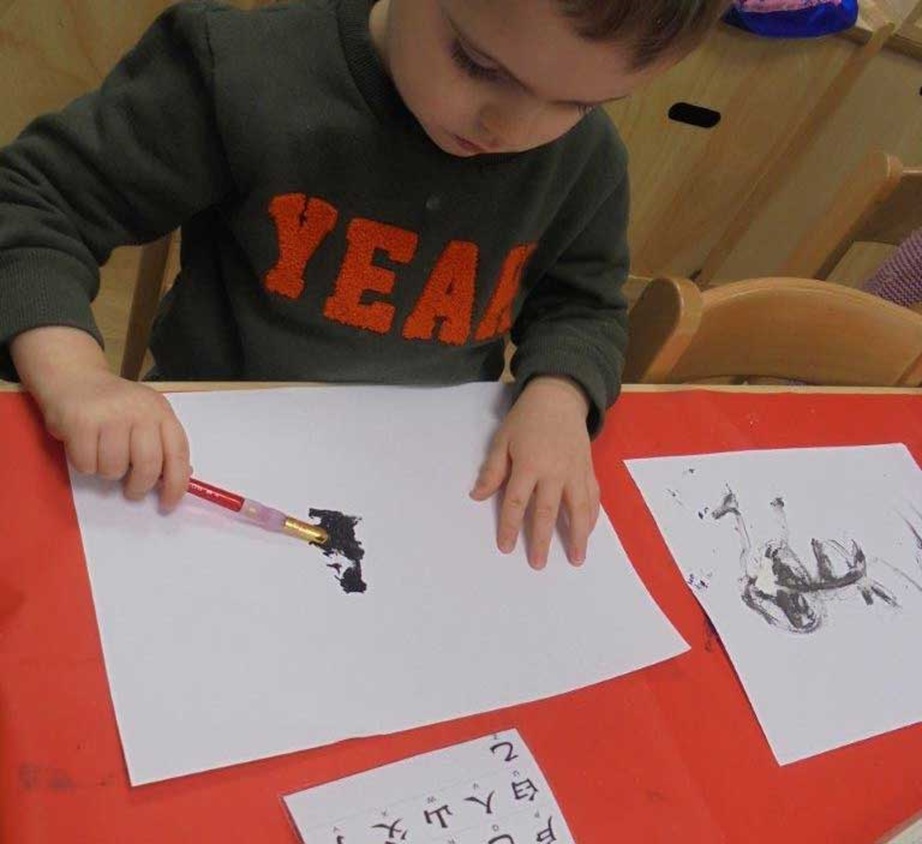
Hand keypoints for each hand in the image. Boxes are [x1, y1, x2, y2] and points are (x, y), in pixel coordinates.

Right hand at [11, 326, 190, 507]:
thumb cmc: (113, 406)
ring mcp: (110, 415)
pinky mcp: (81, 421)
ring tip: (102, 454)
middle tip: (131, 491)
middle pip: (148, 466)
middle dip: (139, 487)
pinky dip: (84, 464)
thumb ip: (161, 444)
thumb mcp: (145, 417)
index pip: (178, 454)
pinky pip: (87, 464)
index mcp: (161, 412)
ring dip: (107, 472)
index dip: (177, 484)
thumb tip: (179, 478)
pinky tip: (84, 447)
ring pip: (114, 469)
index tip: (168, 503)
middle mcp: (140, 411)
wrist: (73, 377)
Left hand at [470, 375, 599, 568]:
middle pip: (548, 511)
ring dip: (578, 535)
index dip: (510, 526)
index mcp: (529, 463)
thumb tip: (477, 496)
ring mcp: (575, 471)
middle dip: (542, 539)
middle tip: (538, 564)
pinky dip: (592, 516)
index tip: (505, 547)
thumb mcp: (503, 439)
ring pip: (579, 508)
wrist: (559, 397)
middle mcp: (555, 471)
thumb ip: (492, 469)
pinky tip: (588, 532)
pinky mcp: (589, 469)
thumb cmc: (526, 419)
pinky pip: (593, 497)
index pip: (517, 501)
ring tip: (576, 558)